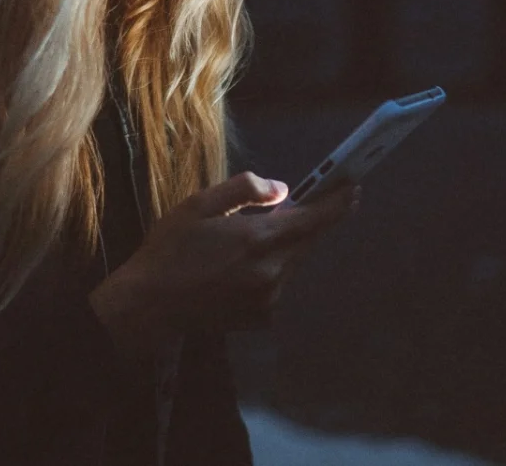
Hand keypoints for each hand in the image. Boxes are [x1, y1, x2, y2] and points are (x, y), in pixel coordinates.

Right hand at [88, 171, 358, 357]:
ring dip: (282, 248)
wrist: (151, 304)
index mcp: (258, 239)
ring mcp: (269, 298)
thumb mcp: (199, 204)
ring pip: (291, 263)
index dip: (337, 202)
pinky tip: (234, 271)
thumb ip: (245, 190)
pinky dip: (267, 273)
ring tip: (242, 244)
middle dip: (306, 222)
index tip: (354, 188)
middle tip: (294, 207)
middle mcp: (271, 271)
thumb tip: (282, 190)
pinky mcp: (262, 318)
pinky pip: (277, 286)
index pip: (314, 218)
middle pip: (307, 241)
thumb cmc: (170, 249)